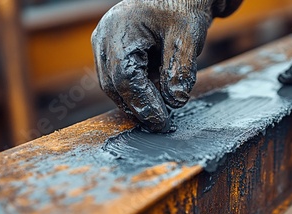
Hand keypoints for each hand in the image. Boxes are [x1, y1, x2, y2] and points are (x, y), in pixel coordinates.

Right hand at [92, 0, 213, 131]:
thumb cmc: (182, 7)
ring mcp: (104, 45)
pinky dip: (135, 92)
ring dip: (136, 102)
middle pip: (114, 85)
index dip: (143, 104)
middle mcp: (104, 38)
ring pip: (113, 85)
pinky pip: (118, 79)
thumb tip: (174, 101)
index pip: (125, 77)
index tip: (161, 121)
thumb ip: (180, 69)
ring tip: (159, 112)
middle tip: (162, 123)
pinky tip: (153, 99)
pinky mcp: (111, 52)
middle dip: (138, 107)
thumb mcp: (187, 37)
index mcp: (119, 30)